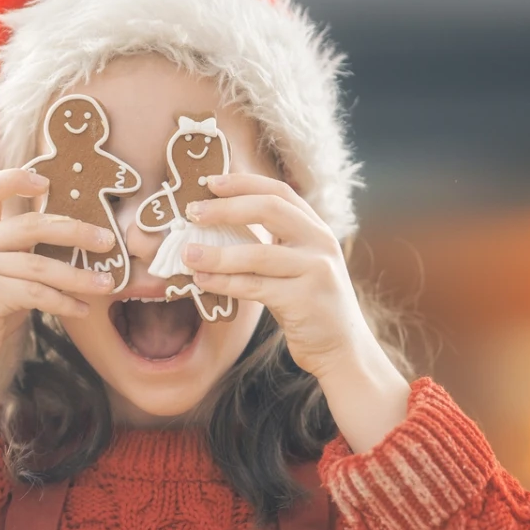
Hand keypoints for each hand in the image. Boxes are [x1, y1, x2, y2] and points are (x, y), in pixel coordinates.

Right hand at [0, 169, 115, 439]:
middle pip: (31, 224)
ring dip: (78, 276)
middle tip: (107, 241)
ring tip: (106, 285)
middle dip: (75, 231)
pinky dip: (64, 302)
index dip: (14, 178)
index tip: (47, 181)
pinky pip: (36, 293)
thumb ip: (28, 257)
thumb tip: (79, 243)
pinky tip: (83, 309)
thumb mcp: (8, 278)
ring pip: (40, 265)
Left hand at [181, 174, 409, 452]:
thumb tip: (216, 226)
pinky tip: (202, 280)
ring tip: (187, 253)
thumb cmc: (309, 306)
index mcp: (316, 229)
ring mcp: (316, 270)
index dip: (243, 182)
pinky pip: (255, 287)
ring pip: (257, 253)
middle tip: (192, 211)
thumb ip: (272, 244)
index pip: (278, 191)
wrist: (343, 349)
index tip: (210, 181)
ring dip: (217, 252)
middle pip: (270, 209)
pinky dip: (225, 282)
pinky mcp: (305, 300)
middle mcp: (320, 242)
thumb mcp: (298, 266)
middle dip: (226, 207)